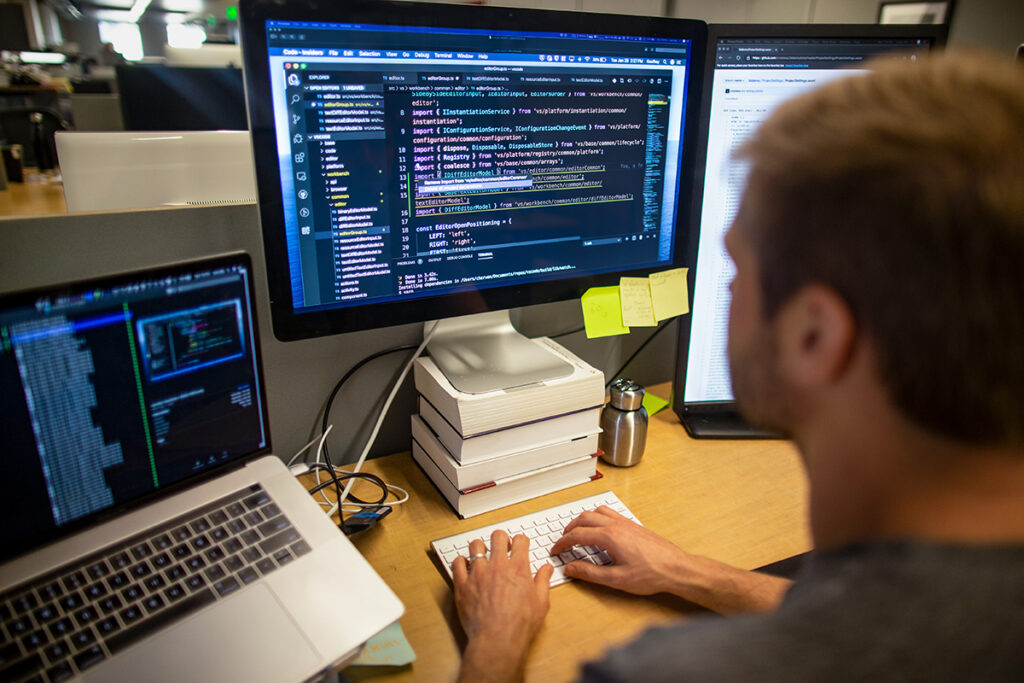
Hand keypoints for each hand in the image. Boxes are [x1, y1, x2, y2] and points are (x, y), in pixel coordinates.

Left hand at [453, 529, 552, 682]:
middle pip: (497, 536)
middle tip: (501, 546)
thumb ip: (543, 581)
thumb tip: (546, 569)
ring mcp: (478, 573)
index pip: (520, 540)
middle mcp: (497, 566)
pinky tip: (464, 566)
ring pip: (475, 546)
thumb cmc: (520, 624)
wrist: (498, 639)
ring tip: (481, 554)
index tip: (519, 545)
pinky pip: (457, 564)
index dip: (521, 541)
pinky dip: (460, 562)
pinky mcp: (462, 584)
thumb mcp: (541, 603)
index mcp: (518, 568)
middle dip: (501, 538)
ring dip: (479, 547)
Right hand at [551, 505, 690, 596]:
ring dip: (583, 519)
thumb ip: (590, 573)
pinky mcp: (633, 525)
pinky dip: (597, 517)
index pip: (577, 535)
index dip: (562, 543)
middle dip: (569, 529)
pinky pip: (610, 513)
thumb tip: (571, 568)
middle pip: (584, 518)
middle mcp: (617, 525)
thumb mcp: (616, 579)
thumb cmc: (651, 574)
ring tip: (577, 532)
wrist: (676, 568)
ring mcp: (626, 522)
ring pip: (597, 511)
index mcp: (610, 537)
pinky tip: (599, 528)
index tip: (556, 550)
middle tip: (563, 541)